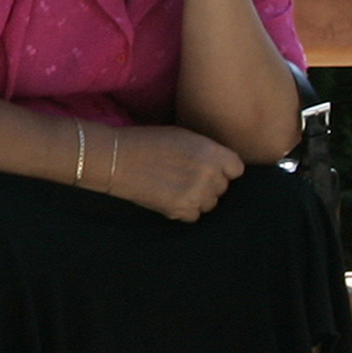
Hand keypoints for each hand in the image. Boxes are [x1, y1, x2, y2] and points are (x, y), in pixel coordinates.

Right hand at [100, 124, 243, 221]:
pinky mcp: (181, 209)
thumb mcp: (183, 136)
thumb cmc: (146, 142)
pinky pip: (194, 216)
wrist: (115, 158)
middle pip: (222, 187)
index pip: (236, 168)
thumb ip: (207, 151)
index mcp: (211, 151)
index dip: (223, 169)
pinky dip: (183, 210)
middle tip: (183, 176)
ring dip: (196, 198)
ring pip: (210, 203)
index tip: (209, 168)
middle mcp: (208, 173)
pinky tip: (168, 197)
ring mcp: (196, 193)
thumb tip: (222, 167)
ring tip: (173, 187)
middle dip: (207, 184)